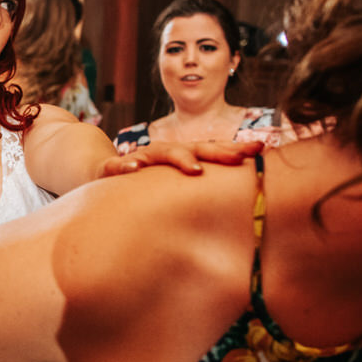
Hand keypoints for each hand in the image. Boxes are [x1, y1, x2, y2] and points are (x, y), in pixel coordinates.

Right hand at [99, 138, 264, 178]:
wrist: (100, 174)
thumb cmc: (146, 187)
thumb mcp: (174, 188)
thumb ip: (199, 193)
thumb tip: (238, 213)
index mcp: (182, 158)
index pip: (212, 150)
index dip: (235, 148)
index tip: (260, 149)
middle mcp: (163, 154)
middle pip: (194, 148)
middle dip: (218, 152)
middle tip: (239, 159)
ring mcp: (139, 159)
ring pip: (160, 153)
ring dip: (178, 158)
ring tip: (195, 170)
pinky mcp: (112, 169)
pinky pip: (118, 167)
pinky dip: (125, 166)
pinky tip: (134, 170)